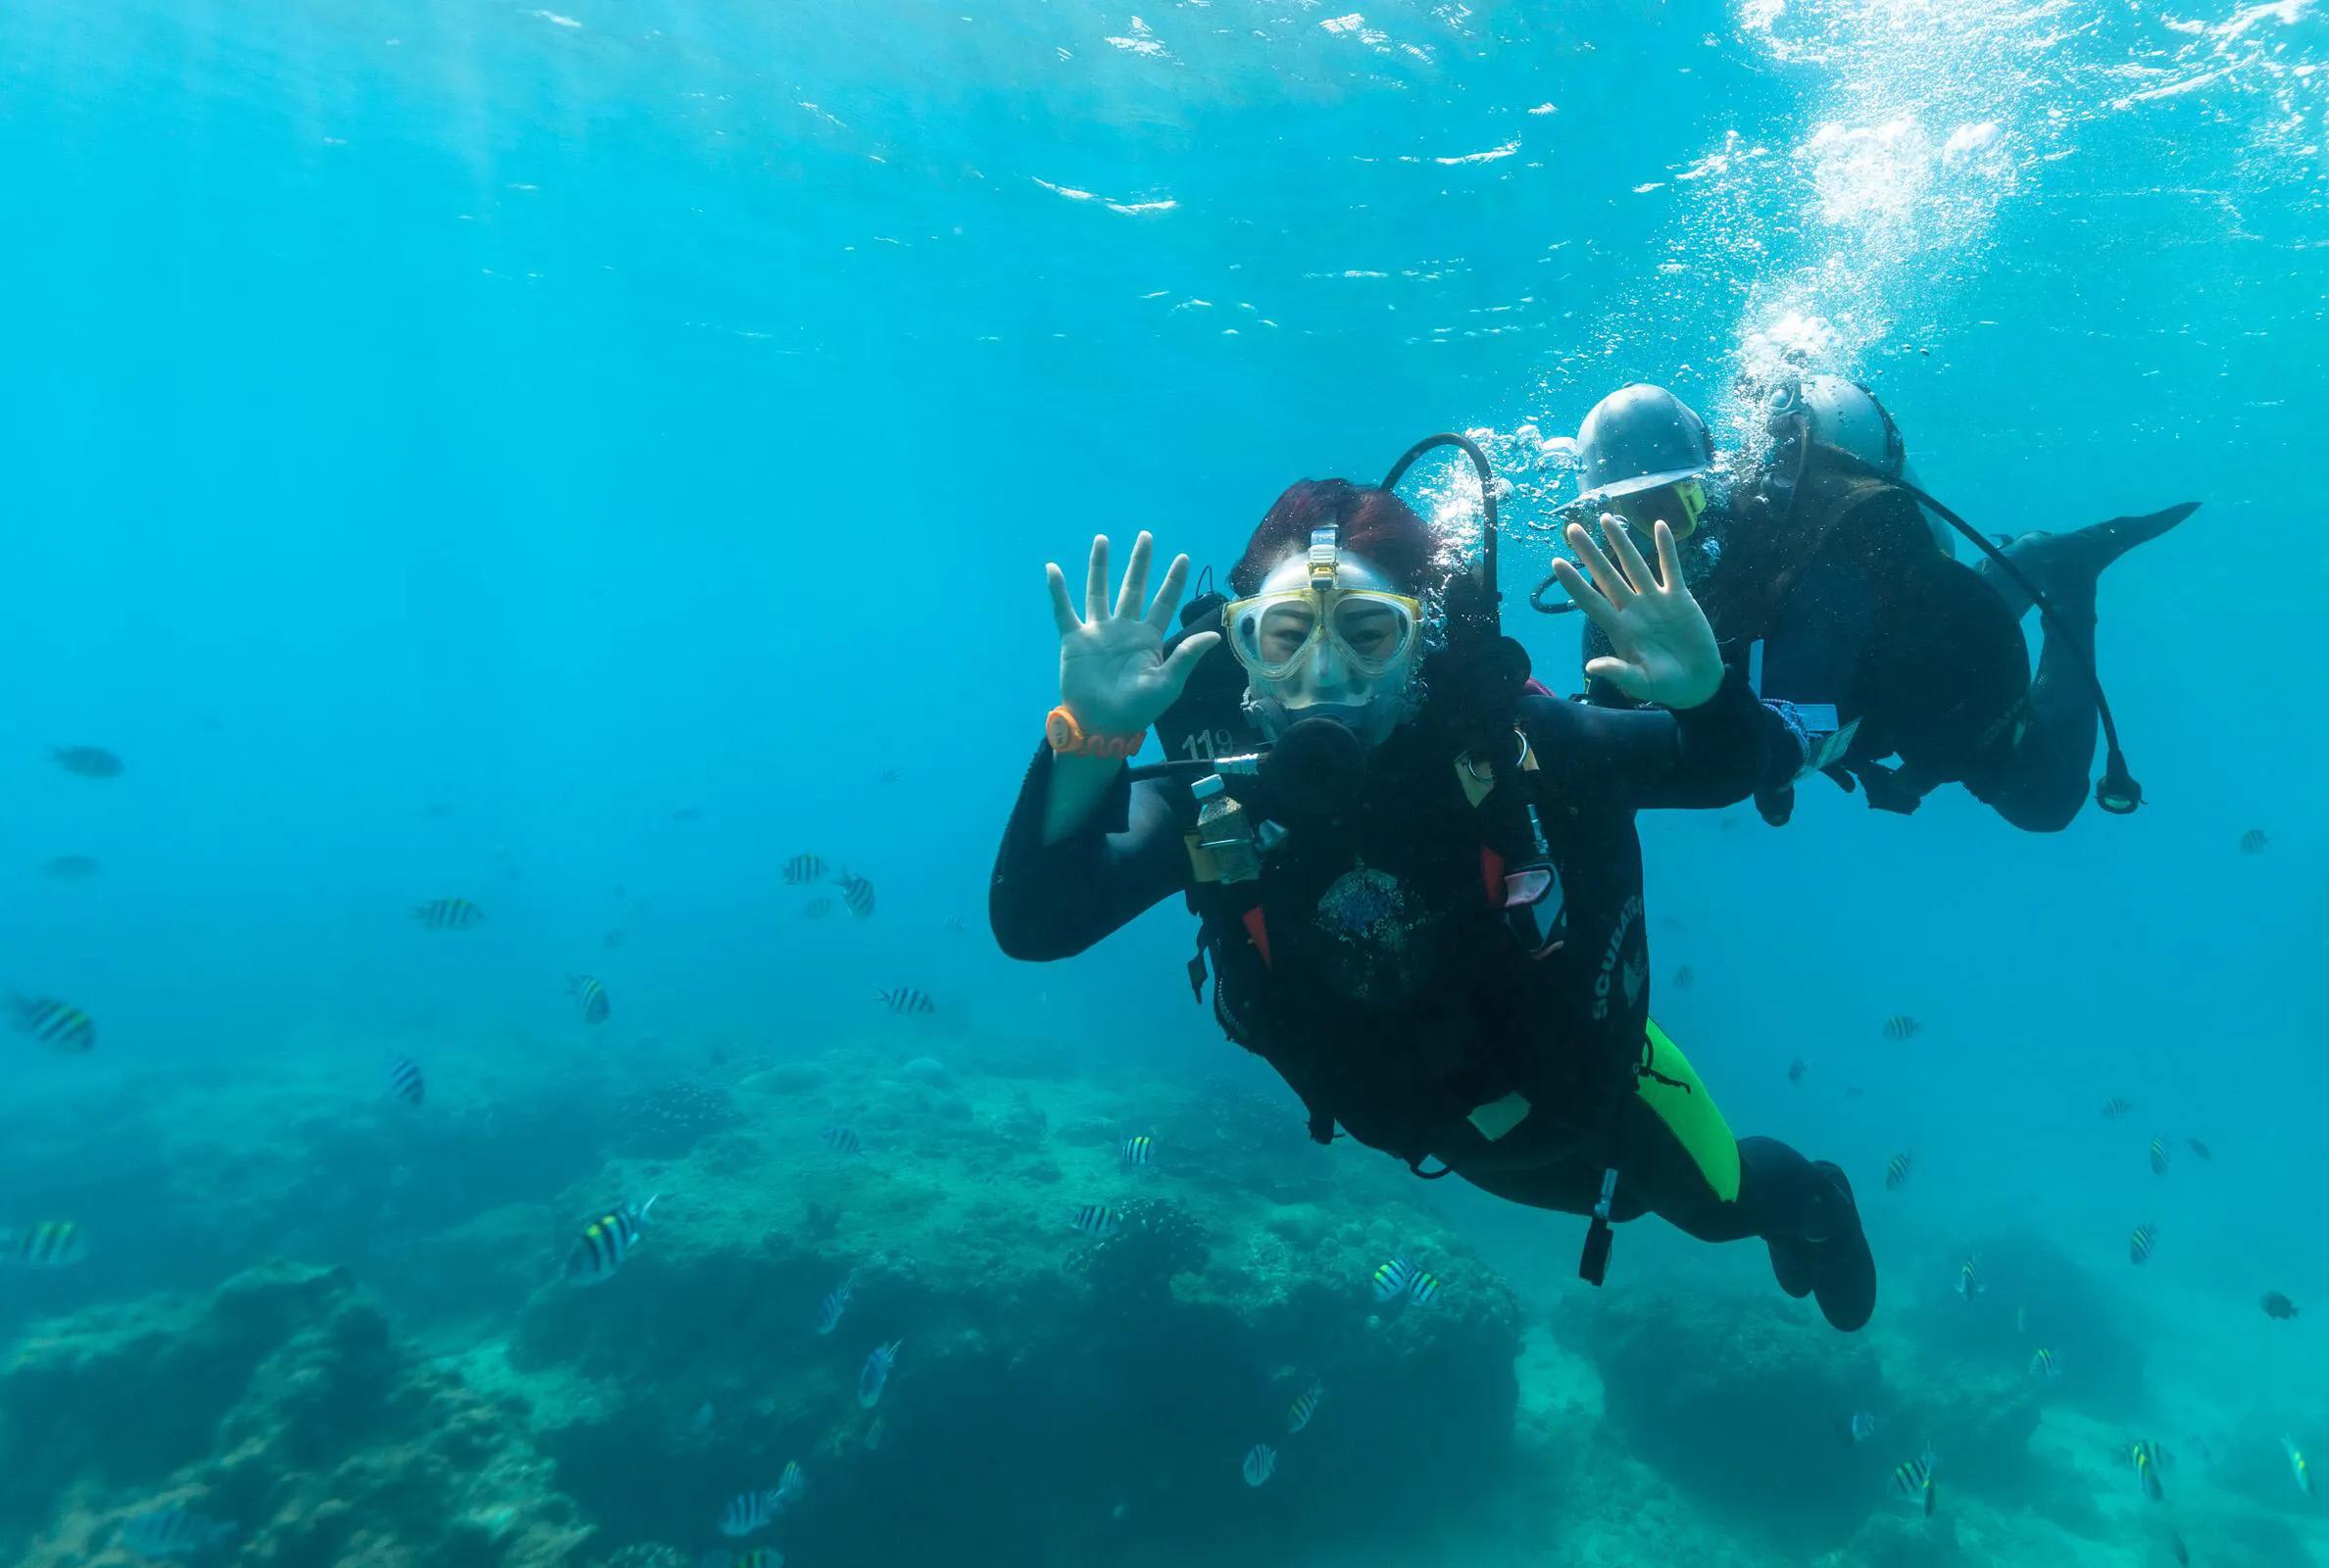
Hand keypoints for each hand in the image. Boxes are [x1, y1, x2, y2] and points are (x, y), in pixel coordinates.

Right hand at [1046, 531, 1218, 735]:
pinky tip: (1052, 569)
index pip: (1164, 603)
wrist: (1102, 725)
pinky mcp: (1074, 640)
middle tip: (1146, 536)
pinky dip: (1057, 591)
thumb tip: (1215, 634)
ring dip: (1100, 566)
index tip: (1184, 557)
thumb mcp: (1168, 683)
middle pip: (1133, 588)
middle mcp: (1123, 629)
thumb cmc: (1137, 709)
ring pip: (1099, 591)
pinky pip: (1064, 611)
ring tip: (1101, 540)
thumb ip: (1187, 656)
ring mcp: (1098, 632)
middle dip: (1140, 563)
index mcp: (1148, 639)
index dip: (1173, 581)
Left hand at [1550, 515, 1721, 708]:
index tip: (1556, 563)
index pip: (1591, 601)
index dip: (1574, 583)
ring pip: (1634, 565)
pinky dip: (1667, 548)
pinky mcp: (1679, 597)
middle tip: (1571, 529)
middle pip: (1606, 575)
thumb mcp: (1641, 683)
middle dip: (1589, 552)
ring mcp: (1655, 601)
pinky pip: (1671, 568)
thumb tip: (1591, 667)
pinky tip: (1660, 526)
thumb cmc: (1666, 686)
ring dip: (1621, 542)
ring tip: (1606, 518)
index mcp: (1620, 629)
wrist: (1698, 683)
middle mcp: (1633, 609)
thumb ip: (1618, 673)